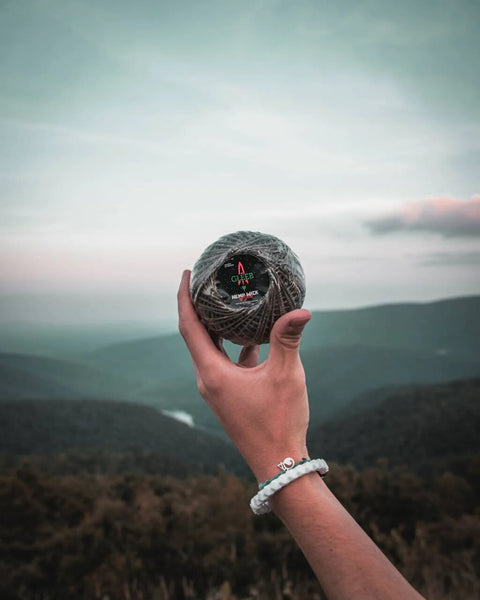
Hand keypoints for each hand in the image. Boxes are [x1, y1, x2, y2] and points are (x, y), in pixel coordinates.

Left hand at [177, 269, 311, 481]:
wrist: (279, 466)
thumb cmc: (280, 422)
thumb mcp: (286, 376)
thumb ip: (288, 340)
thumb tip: (302, 310)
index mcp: (212, 373)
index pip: (188, 327)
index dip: (183, 298)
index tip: (185, 273)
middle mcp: (207, 380)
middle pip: (195, 335)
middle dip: (198, 307)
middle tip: (206, 280)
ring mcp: (216, 390)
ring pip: (210, 349)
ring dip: (215, 326)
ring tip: (227, 302)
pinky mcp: (228, 396)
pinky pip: (225, 363)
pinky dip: (233, 346)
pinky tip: (253, 336)